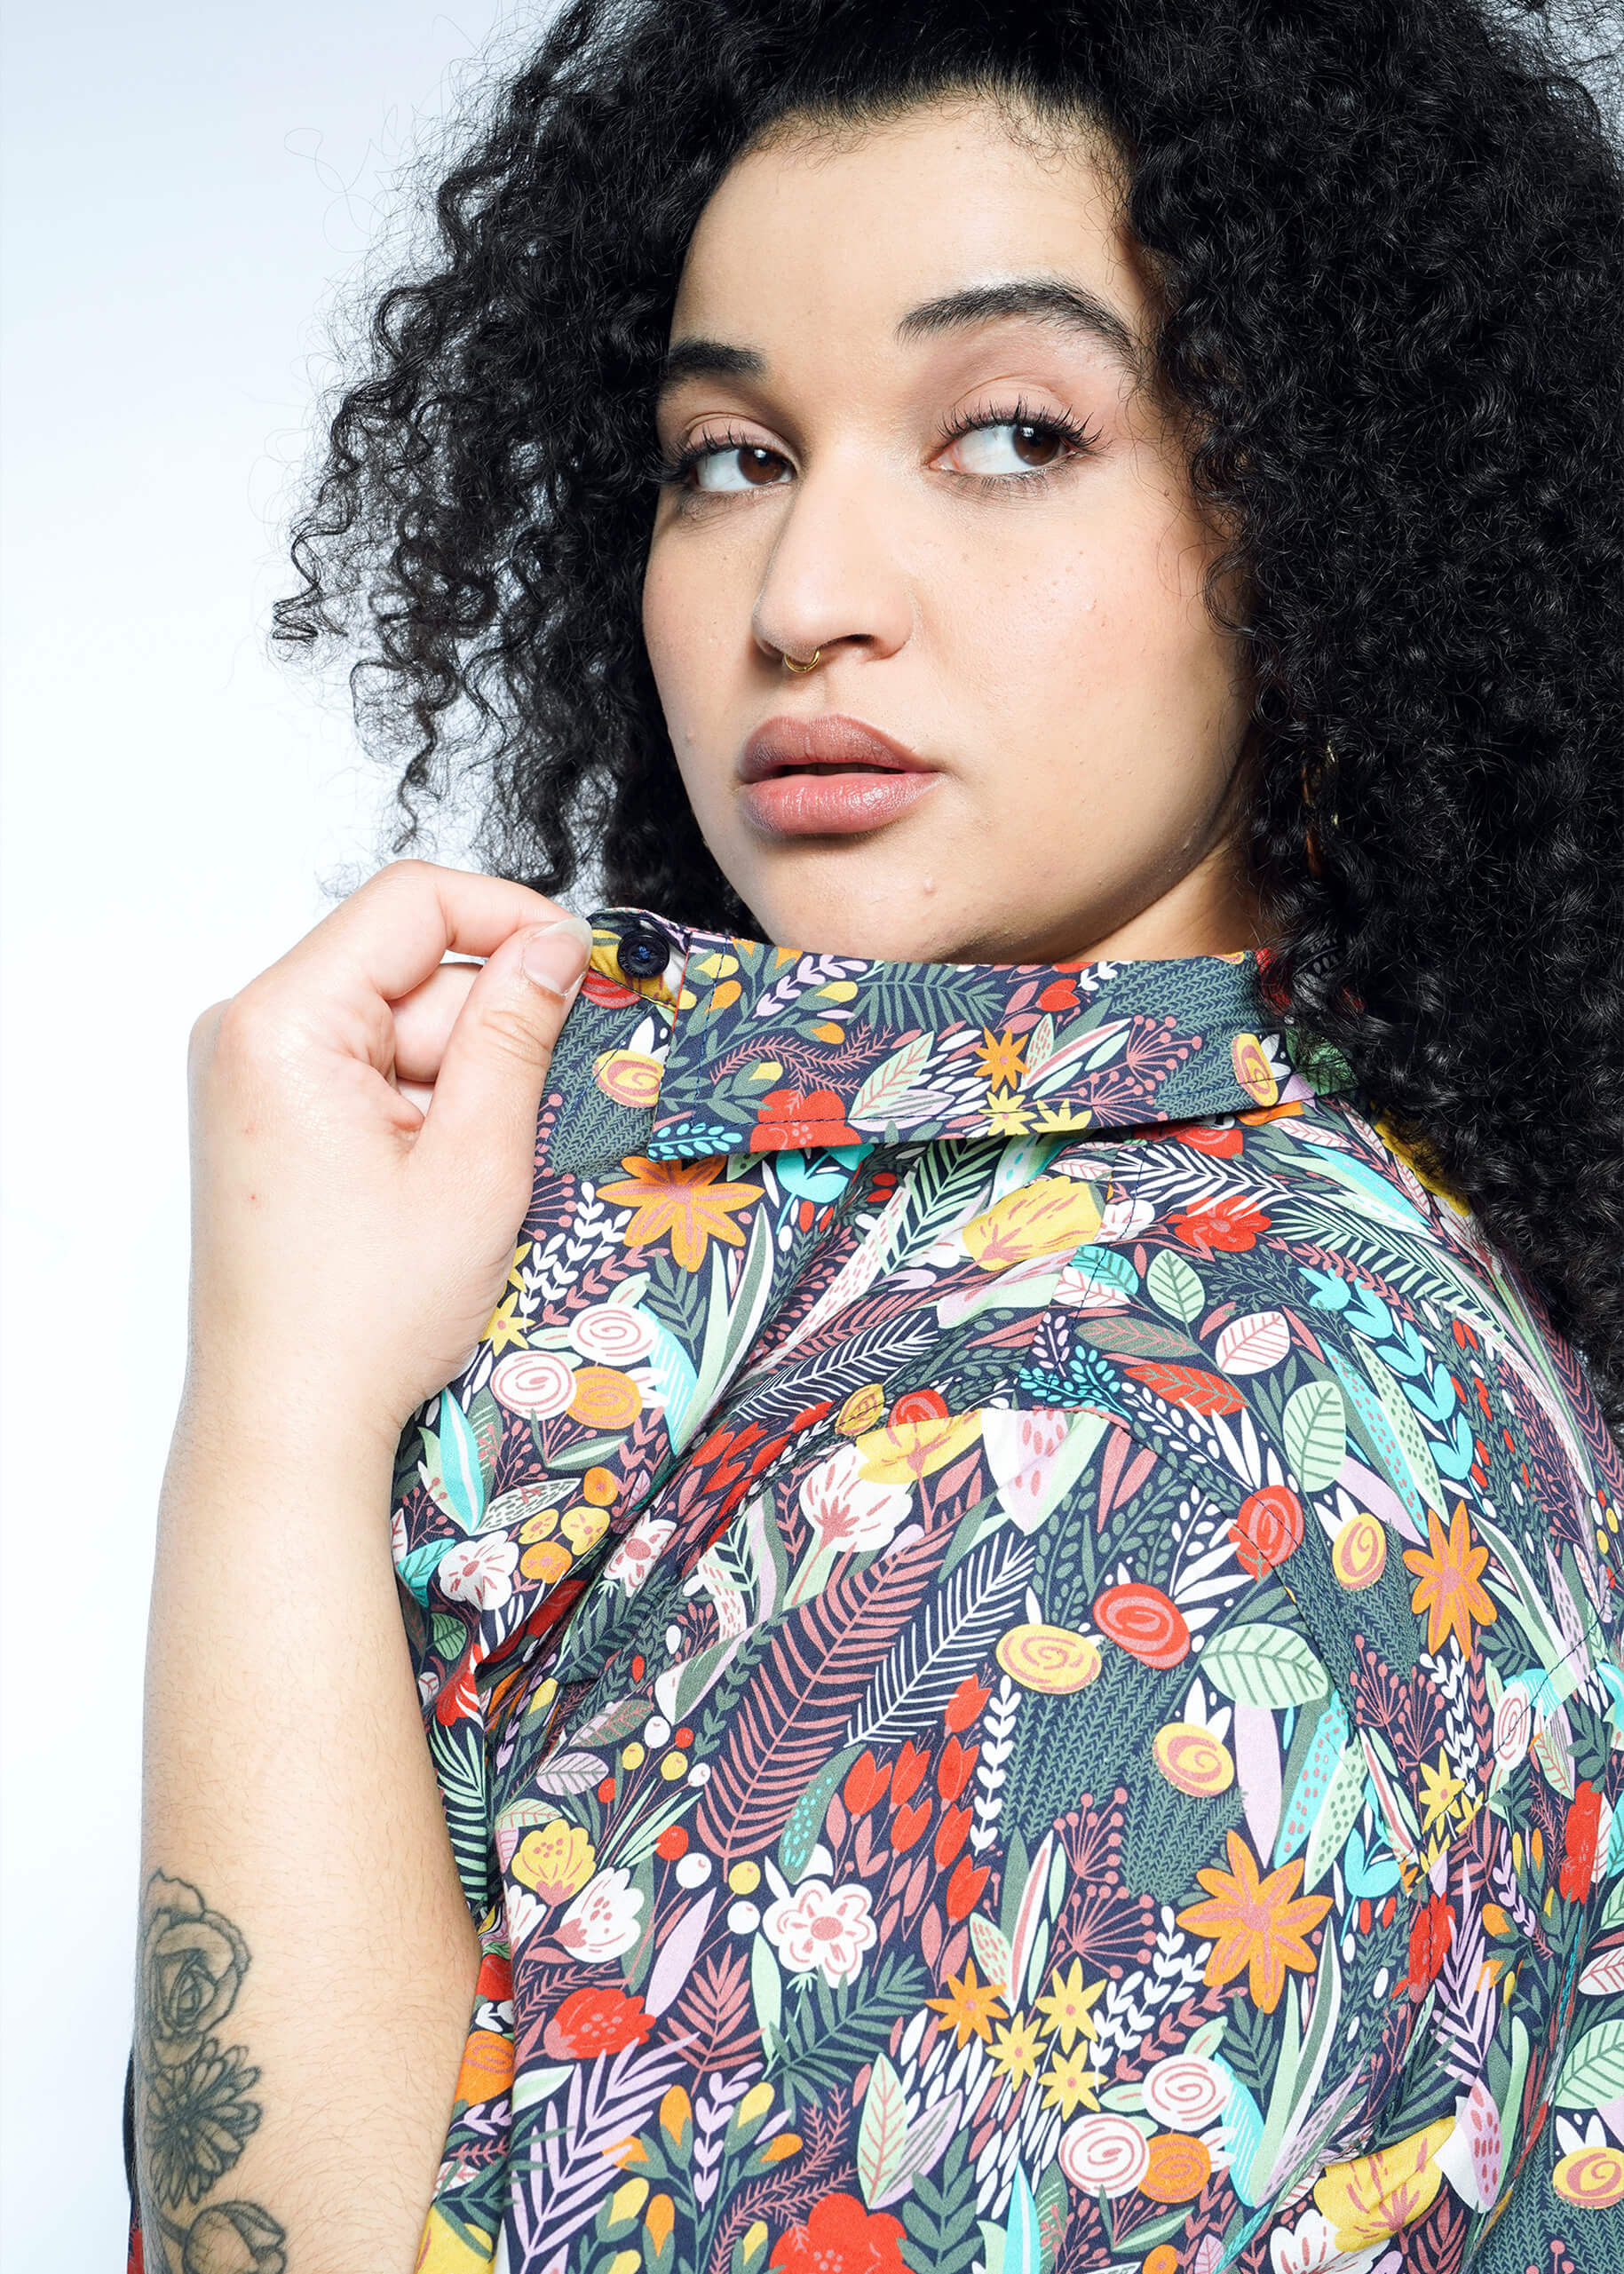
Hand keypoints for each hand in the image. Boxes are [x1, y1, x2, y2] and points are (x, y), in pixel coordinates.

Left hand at [181, 860, 593, 1451]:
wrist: (288, 1420)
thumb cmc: (363, 1317)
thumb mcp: (476, 1164)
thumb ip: (517, 1034)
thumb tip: (555, 943)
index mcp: (281, 1023)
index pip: (412, 902)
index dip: (511, 919)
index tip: (581, 966)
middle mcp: (248, 1031)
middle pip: (411, 969)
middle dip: (485, 1037)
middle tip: (513, 1135)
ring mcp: (254, 1073)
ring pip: (401, 1024)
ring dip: (459, 1087)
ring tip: (462, 1184)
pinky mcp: (271, 1113)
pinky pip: (373, 1067)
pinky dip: (424, 1112)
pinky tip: (432, 1186)